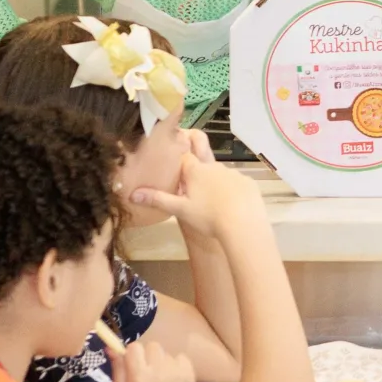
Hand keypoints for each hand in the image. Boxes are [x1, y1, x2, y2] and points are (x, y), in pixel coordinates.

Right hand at [108, 333, 195, 381]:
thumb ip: (117, 368)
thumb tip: (111, 347)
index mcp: (140, 377)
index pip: (135, 347)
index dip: (132, 354)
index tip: (133, 363)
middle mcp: (159, 372)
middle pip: (152, 346)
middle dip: (148, 356)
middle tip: (147, 372)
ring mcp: (177, 373)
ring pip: (166, 353)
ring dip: (162, 362)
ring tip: (160, 380)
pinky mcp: (189, 375)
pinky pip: (181, 357)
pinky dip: (176, 364)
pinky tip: (171, 379)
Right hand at [128, 147, 264, 246]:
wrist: (243, 225)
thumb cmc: (208, 217)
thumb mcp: (180, 210)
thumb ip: (158, 200)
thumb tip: (133, 194)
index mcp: (197, 170)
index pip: (184, 156)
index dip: (178, 160)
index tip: (174, 167)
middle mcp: (216, 167)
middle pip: (203, 164)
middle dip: (197, 173)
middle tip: (192, 190)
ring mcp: (234, 174)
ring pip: (220, 175)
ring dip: (214, 184)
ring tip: (211, 203)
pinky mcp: (248, 183)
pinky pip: (236, 183)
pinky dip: (232, 191)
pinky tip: (230, 206)